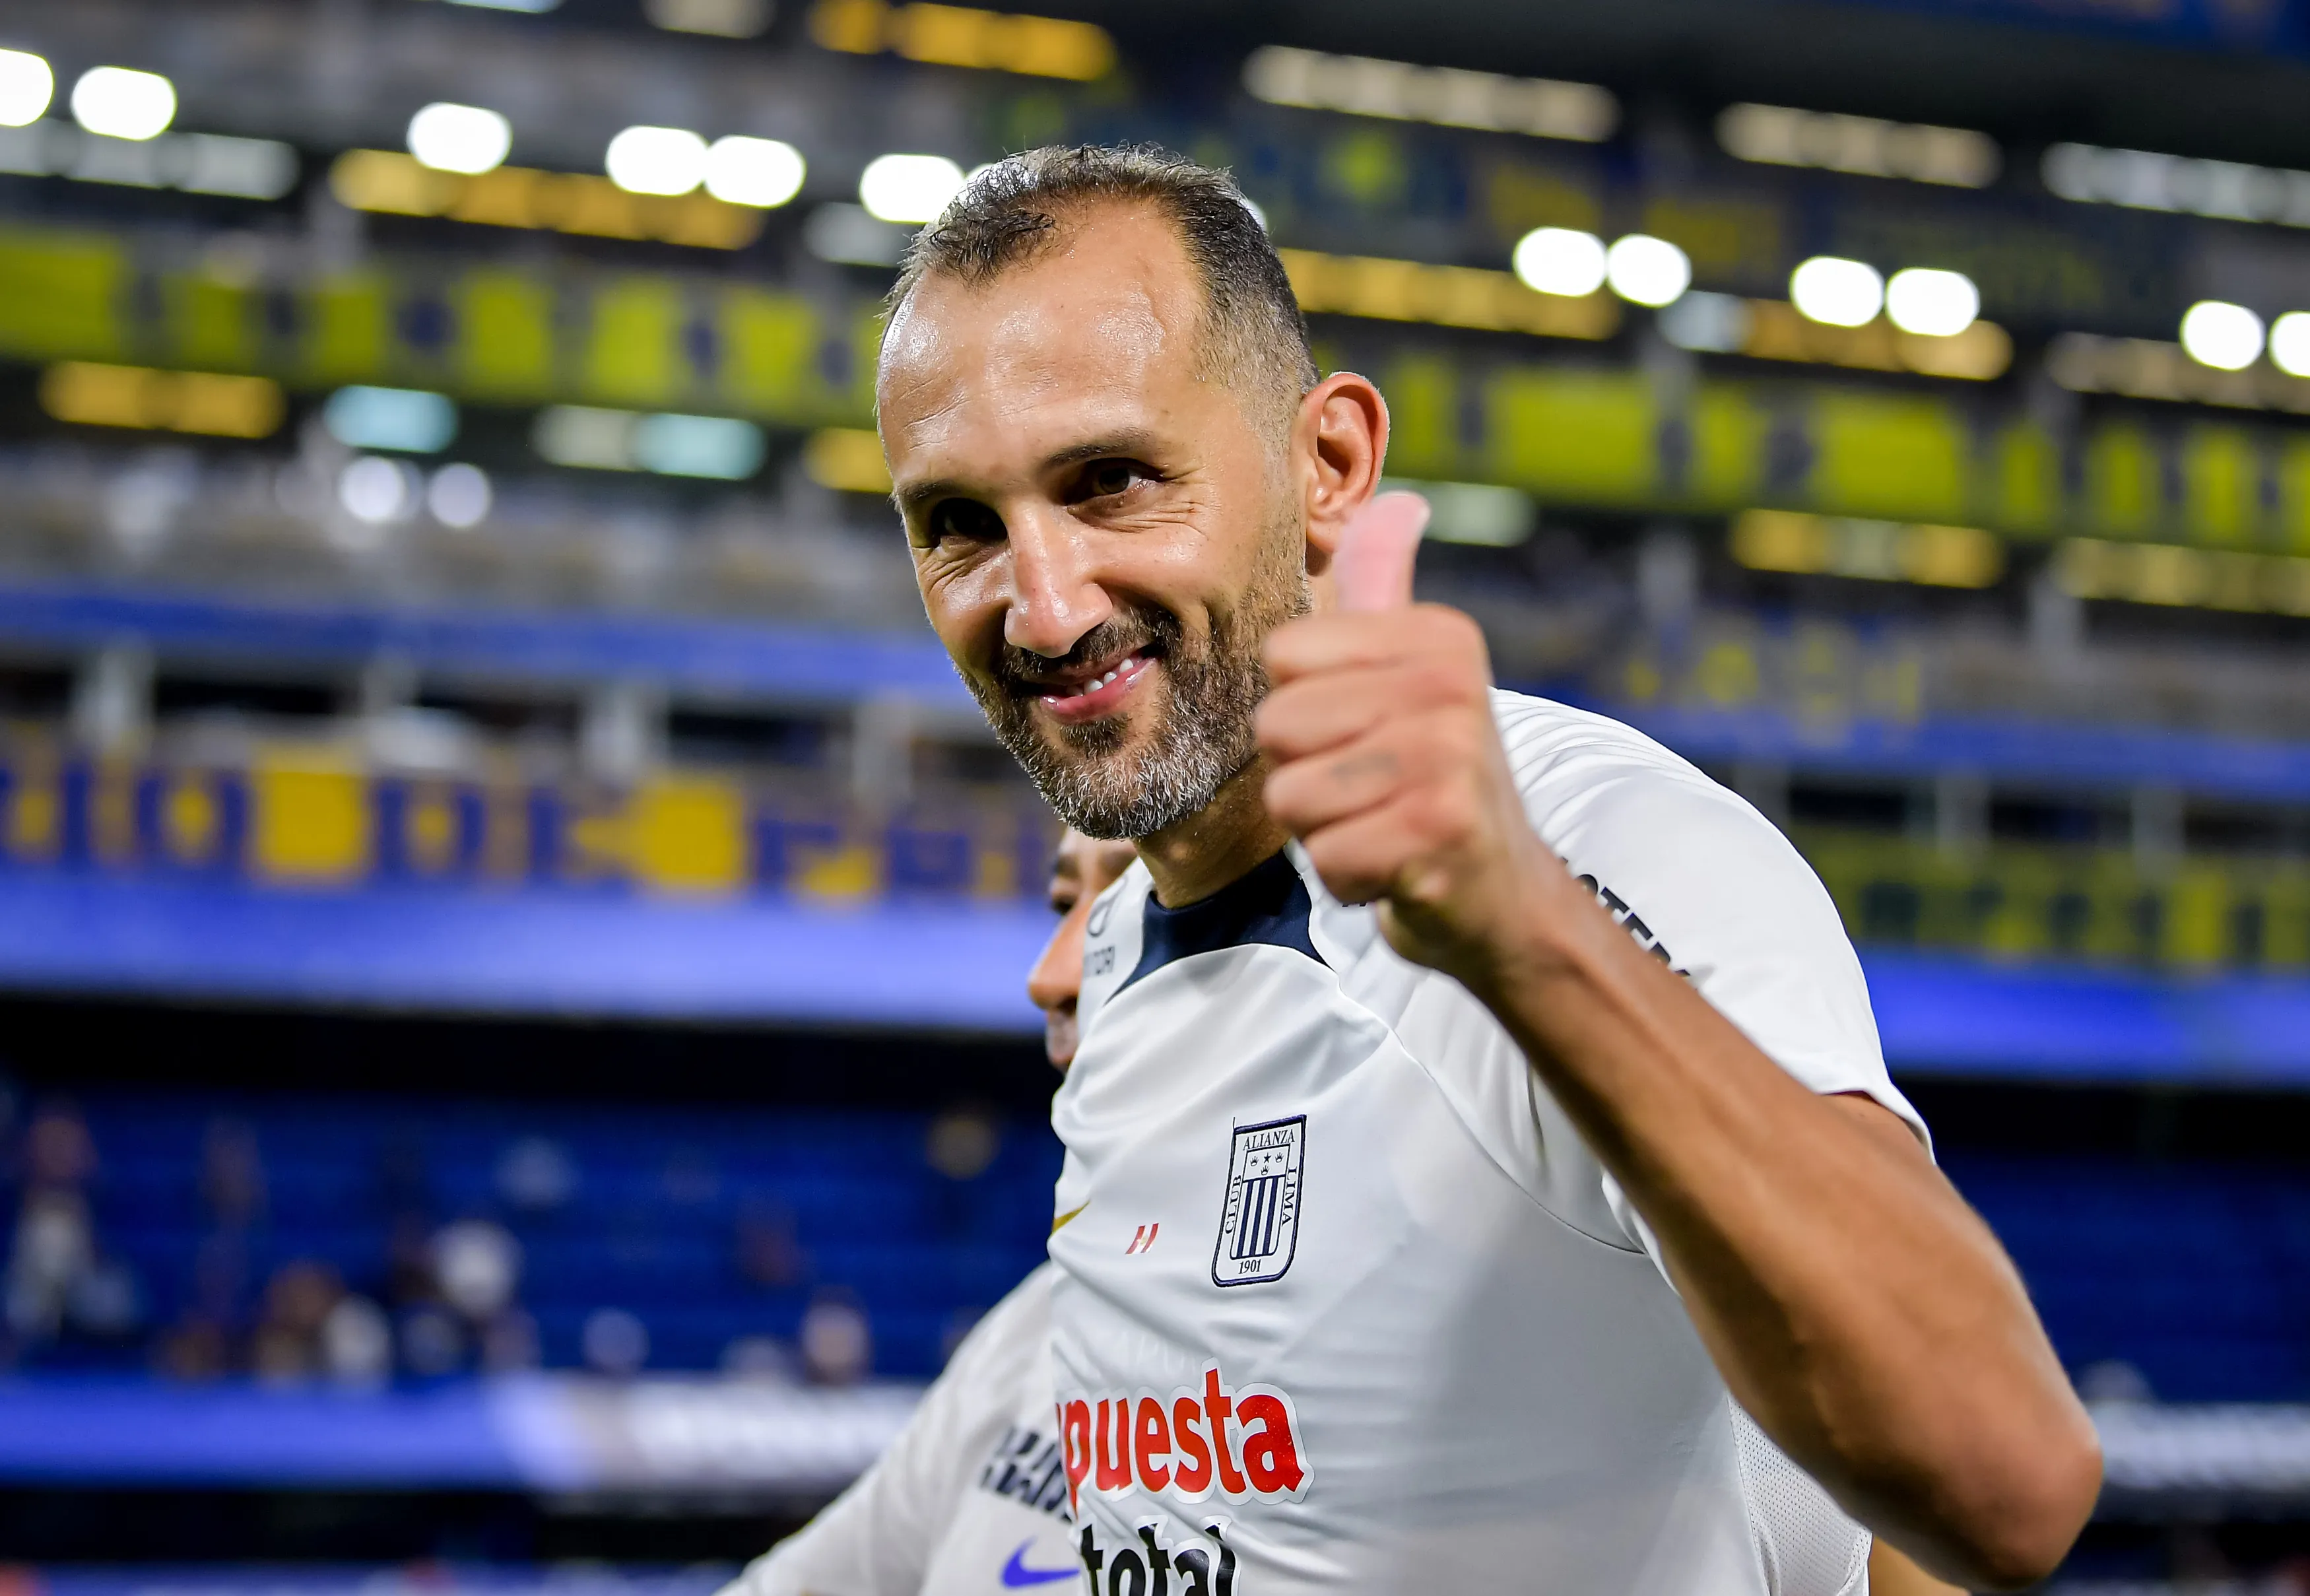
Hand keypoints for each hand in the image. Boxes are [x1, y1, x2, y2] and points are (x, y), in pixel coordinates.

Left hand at [1256, 493, 1564, 987]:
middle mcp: (1450, 687)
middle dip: (1305, 776)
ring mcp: (1449, 760)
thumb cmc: (1435, 779)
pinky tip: (1397, 868)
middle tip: (1373, 791)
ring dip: (1323, 830)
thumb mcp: (1418, 673)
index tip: (1365, 732)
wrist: (1506, 895)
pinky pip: (1323, 859)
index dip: (1303, 709)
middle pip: (1277, 728)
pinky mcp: (1439, 835)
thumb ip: (1388, 588)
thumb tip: (1398, 500)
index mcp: (1439, 637)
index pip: (1283, 656)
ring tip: (1383, 826)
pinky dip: (1349, 879)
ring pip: (1291, 798)